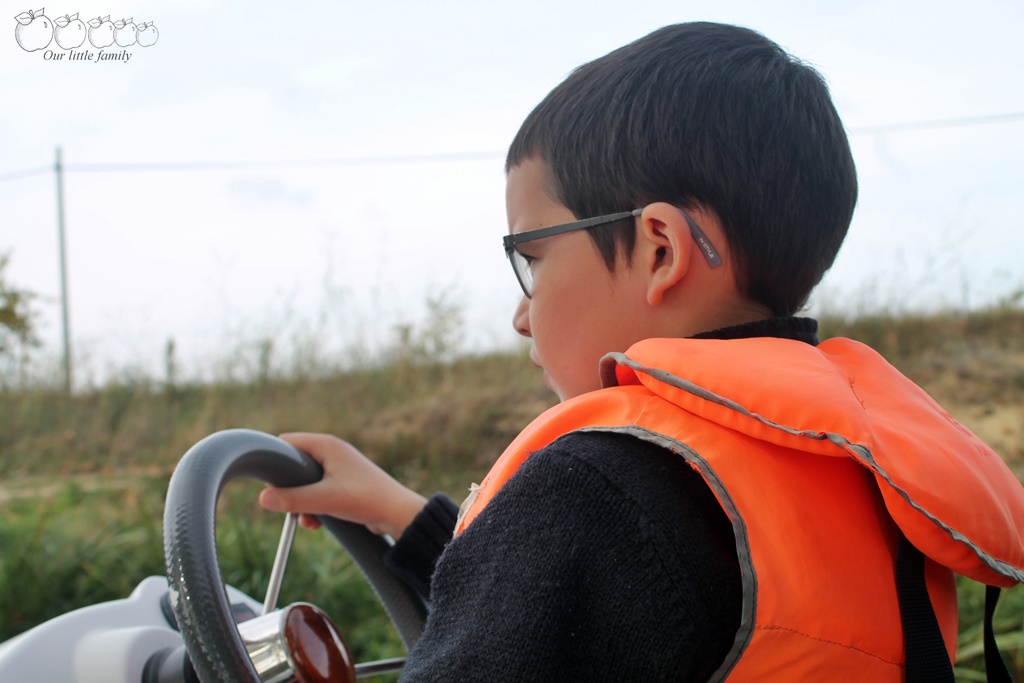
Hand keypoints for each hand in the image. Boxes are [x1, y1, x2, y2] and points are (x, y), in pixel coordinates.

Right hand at [258, 432, 426, 538]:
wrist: (398, 514)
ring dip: (302, 503)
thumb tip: (263, 499)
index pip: (287, 442)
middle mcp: (332, 452)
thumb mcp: (324, 500)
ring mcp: (339, 469)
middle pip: (295, 466)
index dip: (275, 462)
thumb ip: (291, 499)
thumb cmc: (365, 499)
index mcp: (327, 445)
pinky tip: (317, 524)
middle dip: (289, 489)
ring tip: (308, 520)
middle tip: (288, 506)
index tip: (269, 484)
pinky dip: (314, 507)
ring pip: (306, 483)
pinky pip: (319, 493)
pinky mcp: (344, 485)